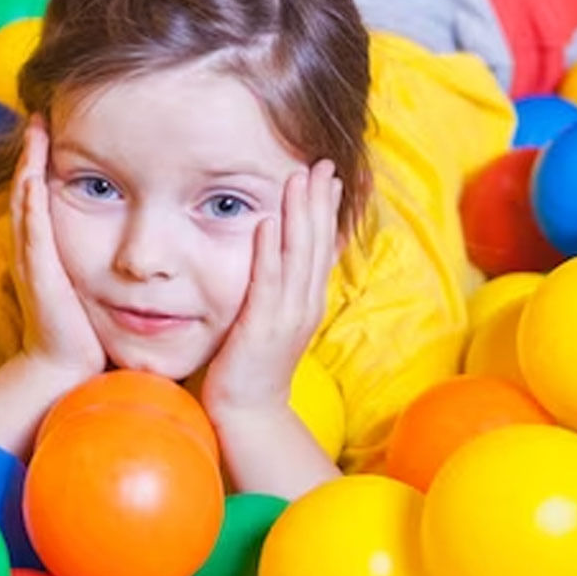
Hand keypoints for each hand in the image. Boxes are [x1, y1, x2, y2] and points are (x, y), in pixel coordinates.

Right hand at [10, 121, 106, 378]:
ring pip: (27, 203)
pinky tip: (35, 175)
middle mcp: (35, 249)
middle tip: (40, 115)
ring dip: (29, 165)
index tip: (57, 126)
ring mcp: (34, 260)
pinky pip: (34, 230)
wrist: (68, 367)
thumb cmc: (86, 328)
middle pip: (28, 189)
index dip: (45, 162)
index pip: (43, 194)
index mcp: (48, 248)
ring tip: (36, 131)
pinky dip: (32, 200)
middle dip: (33, 152)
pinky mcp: (41, 274)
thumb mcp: (96, 282)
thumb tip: (133, 238)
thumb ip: (105, 256)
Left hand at [202, 160, 341, 418]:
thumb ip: (278, 289)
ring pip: (299, 255)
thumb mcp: (271, 321)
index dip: (326, 209)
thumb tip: (276, 256)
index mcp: (307, 300)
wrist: (248, 413)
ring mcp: (287, 315)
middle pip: (317, 243)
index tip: (328, 175)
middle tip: (320, 162)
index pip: (322, 246)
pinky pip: (268, 281)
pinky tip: (270, 221)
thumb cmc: (252, 366)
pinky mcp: (263, 326)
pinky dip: (270, 250)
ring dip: (300, 213)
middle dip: (319, 200)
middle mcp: (304, 304)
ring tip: (299, 177)